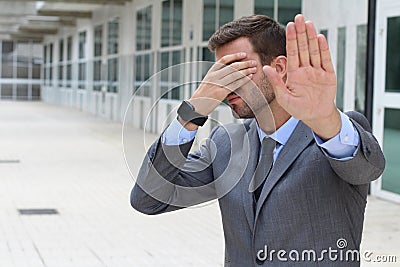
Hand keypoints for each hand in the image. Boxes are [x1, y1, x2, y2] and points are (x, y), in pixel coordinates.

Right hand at [190, 53, 256, 113]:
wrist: (196, 106)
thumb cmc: (204, 94)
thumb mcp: (208, 80)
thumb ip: (218, 74)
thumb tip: (230, 69)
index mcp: (211, 72)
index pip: (224, 60)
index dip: (235, 56)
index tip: (244, 54)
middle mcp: (214, 76)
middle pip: (232, 66)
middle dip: (244, 63)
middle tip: (253, 62)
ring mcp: (217, 84)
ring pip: (235, 75)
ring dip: (246, 71)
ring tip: (254, 68)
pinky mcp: (221, 93)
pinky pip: (234, 85)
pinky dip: (243, 80)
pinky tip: (249, 78)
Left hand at [263, 14, 340, 139]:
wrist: (316, 116)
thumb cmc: (298, 109)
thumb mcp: (284, 97)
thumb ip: (276, 82)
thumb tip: (265, 67)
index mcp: (294, 73)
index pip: (291, 52)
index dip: (291, 39)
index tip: (289, 26)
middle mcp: (305, 69)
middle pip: (302, 47)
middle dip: (300, 33)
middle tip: (298, 17)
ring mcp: (317, 71)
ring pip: (313, 50)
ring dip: (311, 37)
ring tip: (308, 24)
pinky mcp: (328, 74)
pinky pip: (325, 59)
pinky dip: (323, 49)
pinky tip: (320, 38)